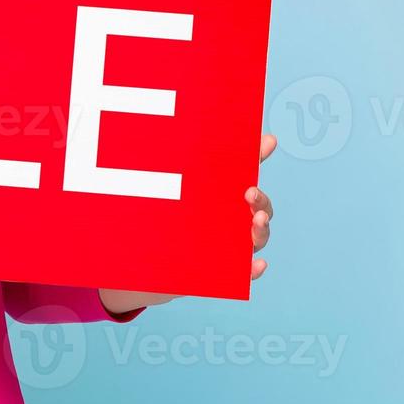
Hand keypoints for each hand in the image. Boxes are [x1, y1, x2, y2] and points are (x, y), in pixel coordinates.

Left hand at [99, 132, 277, 313]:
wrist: (136, 266)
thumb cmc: (149, 223)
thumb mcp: (155, 191)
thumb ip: (162, 166)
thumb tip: (164, 130)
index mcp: (215, 195)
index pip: (242, 172)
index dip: (257, 155)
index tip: (267, 141)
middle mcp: (226, 219)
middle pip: (257, 207)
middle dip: (261, 200)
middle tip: (250, 194)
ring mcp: (226, 246)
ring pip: (255, 238)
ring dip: (261, 230)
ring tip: (254, 224)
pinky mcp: (219, 272)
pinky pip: (244, 274)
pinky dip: (254, 270)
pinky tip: (257, 265)